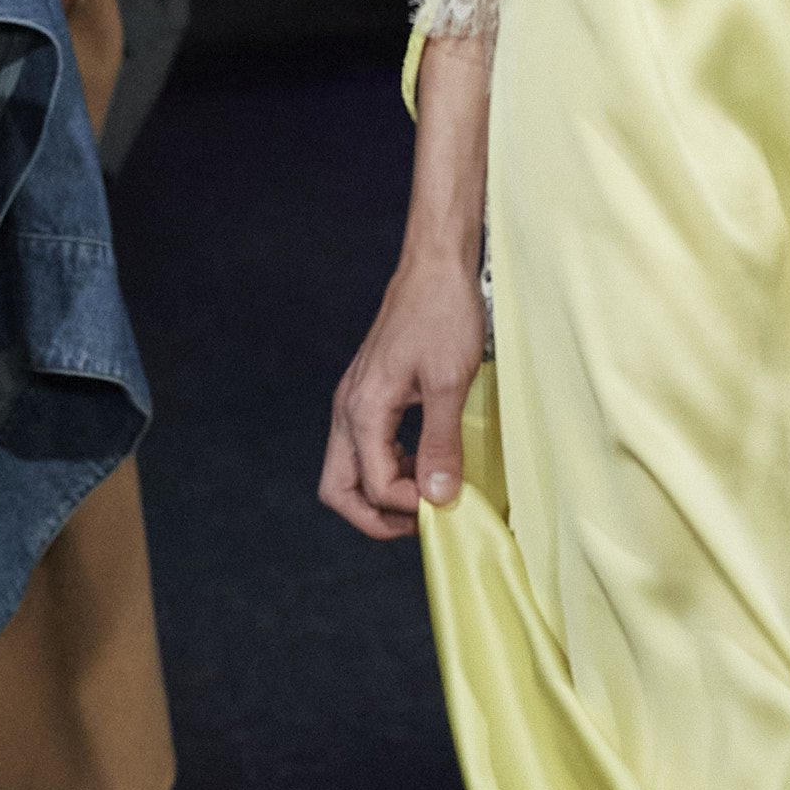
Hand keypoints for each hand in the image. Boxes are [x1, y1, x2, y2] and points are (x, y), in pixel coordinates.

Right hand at [320, 238, 488, 540]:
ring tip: (428, 492)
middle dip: (375, 517)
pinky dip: (388, 467)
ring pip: (348, 471)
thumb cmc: (443, 314)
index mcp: (362, 409)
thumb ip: (441, 444)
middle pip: (339, 490)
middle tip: (422, 522)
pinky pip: (364, 448)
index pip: (374, 485)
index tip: (449, 503)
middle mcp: (348, 409)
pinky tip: (422, 460)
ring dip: (382, 493)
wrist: (435, 268)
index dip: (410, 506)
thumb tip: (437, 498)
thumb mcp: (450, 383)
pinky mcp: (368, 393)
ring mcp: (353, 401)